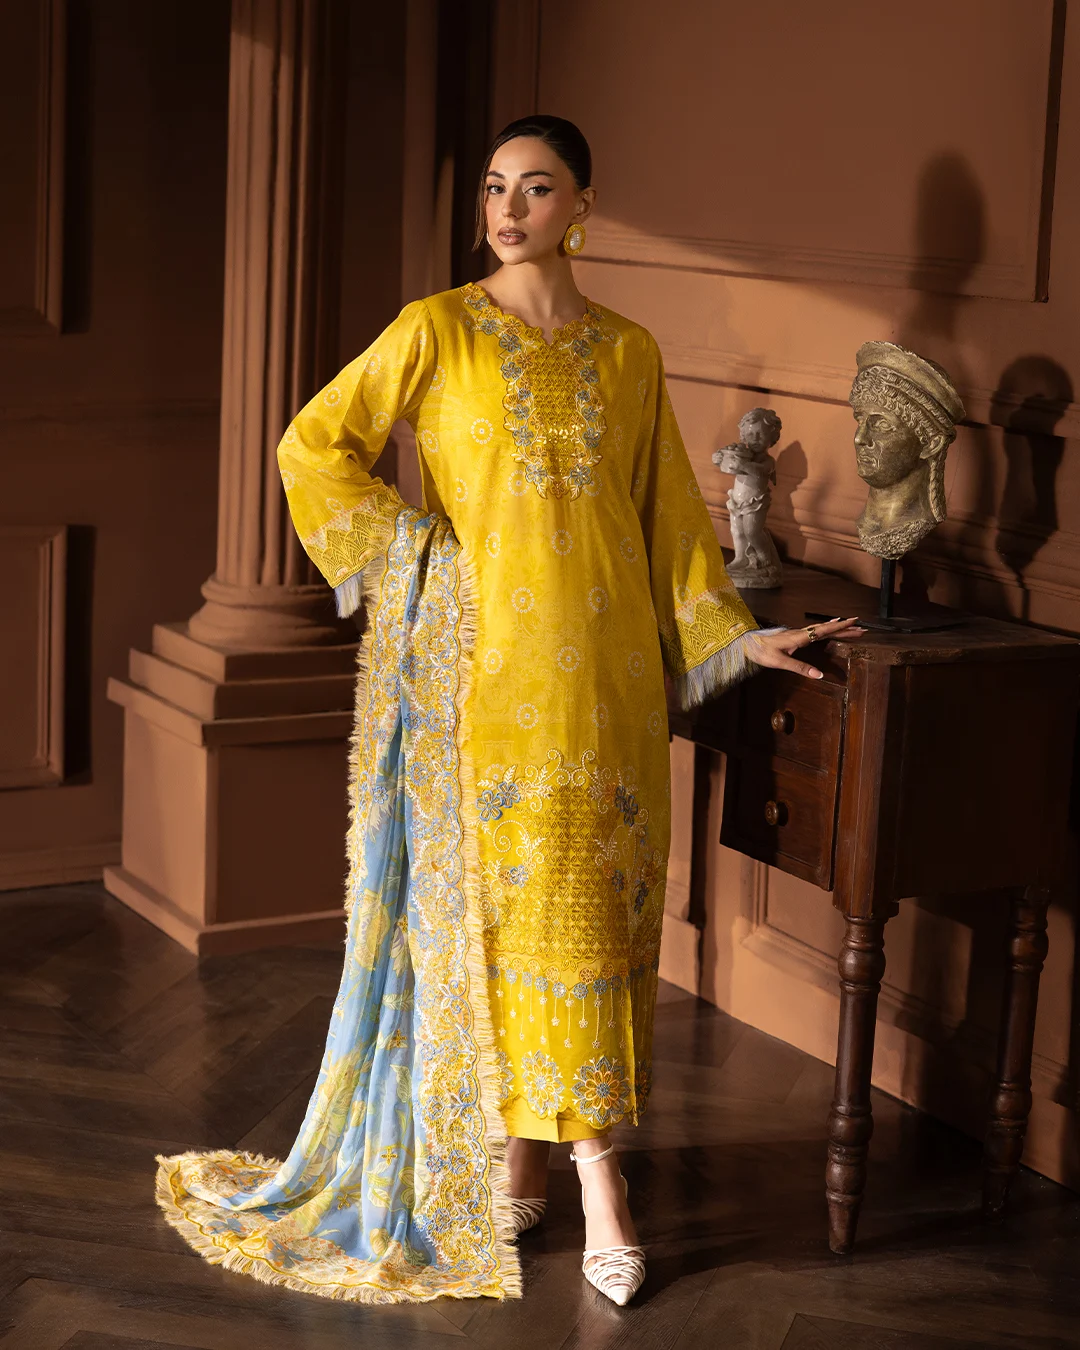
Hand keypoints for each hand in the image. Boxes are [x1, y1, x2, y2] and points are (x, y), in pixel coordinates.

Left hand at [749, 617, 865, 680]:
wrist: (748, 644)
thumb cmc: (762, 651)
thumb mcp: (780, 662)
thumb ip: (800, 668)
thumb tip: (819, 675)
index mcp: (799, 637)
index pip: (823, 630)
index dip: (840, 627)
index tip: (854, 623)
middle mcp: (801, 633)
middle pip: (827, 629)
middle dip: (845, 629)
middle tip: (862, 628)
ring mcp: (799, 634)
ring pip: (822, 630)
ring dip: (838, 629)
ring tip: (853, 629)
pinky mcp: (795, 637)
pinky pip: (816, 632)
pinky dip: (827, 630)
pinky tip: (829, 630)